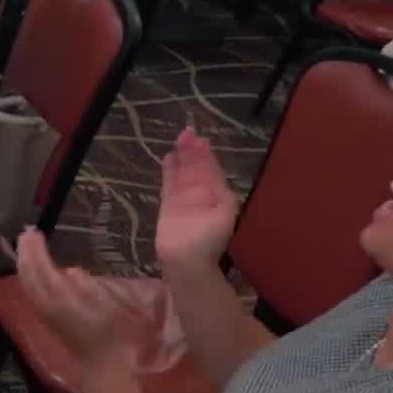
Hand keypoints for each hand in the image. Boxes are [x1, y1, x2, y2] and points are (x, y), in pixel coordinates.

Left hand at [15, 229, 157, 372]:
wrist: (102, 365)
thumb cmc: (113, 335)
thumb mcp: (109, 309)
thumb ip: (90, 289)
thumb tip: (73, 271)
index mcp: (64, 302)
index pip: (43, 270)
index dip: (37, 251)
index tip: (35, 232)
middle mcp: (48, 306)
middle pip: (29, 275)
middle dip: (26, 252)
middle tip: (27, 233)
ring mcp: (45, 313)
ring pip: (27, 284)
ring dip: (25, 262)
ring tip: (27, 244)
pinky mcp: (46, 317)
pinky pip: (31, 292)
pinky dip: (27, 275)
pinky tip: (32, 268)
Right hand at [154, 127, 238, 271]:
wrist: (186, 260)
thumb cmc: (209, 240)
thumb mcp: (225, 215)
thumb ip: (221, 194)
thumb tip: (214, 174)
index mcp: (217, 196)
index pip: (212, 170)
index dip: (207, 155)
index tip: (201, 139)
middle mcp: (201, 194)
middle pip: (196, 167)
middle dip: (192, 151)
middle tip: (187, 132)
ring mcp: (184, 198)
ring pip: (183, 172)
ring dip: (181, 156)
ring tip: (178, 139)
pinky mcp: (168, 204)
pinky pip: (168, 183)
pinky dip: (169, 171)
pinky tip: (167, 158)